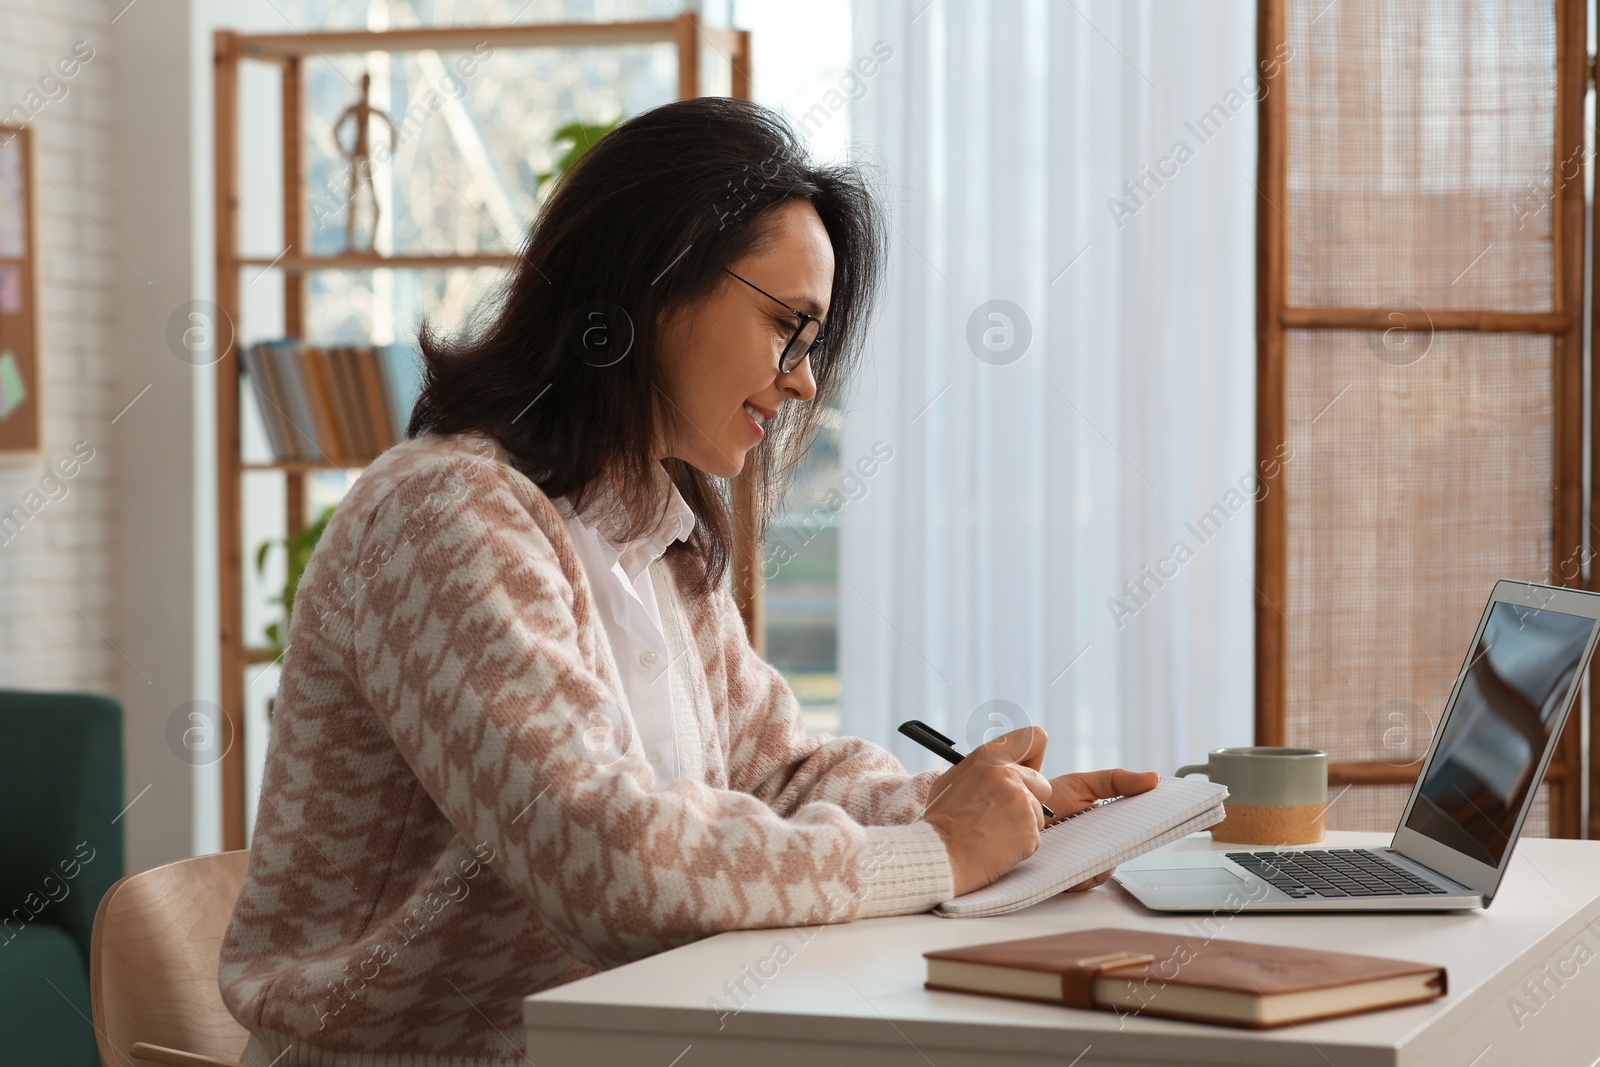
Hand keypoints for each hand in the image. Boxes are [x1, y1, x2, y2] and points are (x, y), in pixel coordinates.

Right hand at [923, 727, 1054, 896]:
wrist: (938, 855)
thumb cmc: (942, 820)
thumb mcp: (954, 778)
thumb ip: (986, 769)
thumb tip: (1011, 766)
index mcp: (989, 758)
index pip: (1033, 738)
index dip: (1034, 754)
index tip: (1031, 764)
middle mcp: (1009, 776)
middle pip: (1042, 784)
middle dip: (1029, 798)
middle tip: (1003, 812)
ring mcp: (1022, 804)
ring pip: (1038, 813)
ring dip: (1022, 823)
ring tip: (992, 831)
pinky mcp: (1029, 831)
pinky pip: (1034, 836)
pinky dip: (1020, 844)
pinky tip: (997, 845)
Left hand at [1041, 768, 1161, 892]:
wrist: (1009, 812)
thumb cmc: (1046, 800)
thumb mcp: (1083, 784)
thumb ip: (1117, 780)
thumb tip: (1154, 778)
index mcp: (1107, 825)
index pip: (1137, 828)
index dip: (1154, 822)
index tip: (1170, 812)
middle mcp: (1099, 847)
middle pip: (1125, 849)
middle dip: (1136, 838)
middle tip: (1142, 825)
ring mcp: (1084, 863)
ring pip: (1108, 867)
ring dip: (1107, 854)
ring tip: (1098, 837)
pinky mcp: (1067, 878)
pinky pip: (1088, 879)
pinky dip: (1086, 870)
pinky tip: (1077, 856)